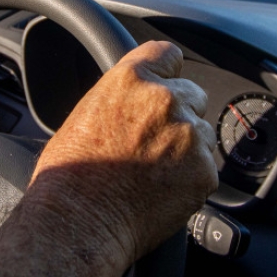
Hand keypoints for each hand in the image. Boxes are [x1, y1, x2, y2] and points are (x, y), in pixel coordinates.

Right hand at [28, 40, 217, 268]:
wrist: (79, 222)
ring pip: (202, 132)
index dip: (168, 72)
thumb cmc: (69, 177)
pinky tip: (162, 191)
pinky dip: (191, 179)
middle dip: (180, 114)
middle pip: (192, 93)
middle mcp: (164, 99)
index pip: (169, 54)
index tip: (167, 84)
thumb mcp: (87, 114)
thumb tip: (136, 100)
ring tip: (153, 172)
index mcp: (131, 79)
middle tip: (154, 142)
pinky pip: (206, 168)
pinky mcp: (204, 170)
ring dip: (187, 148)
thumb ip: (122, 97)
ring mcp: (188, 134)